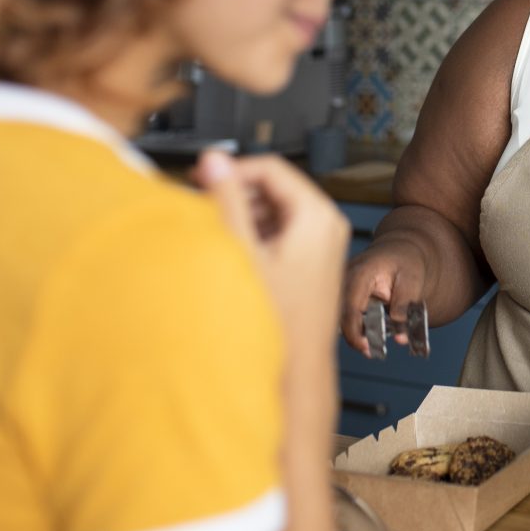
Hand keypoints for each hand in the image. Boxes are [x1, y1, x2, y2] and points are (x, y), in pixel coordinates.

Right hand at [194, 151, 349, 341]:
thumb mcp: (246, 253)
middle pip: (273, 187)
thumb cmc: (280, 321)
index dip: (233, 170)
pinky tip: (233, 249)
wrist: (298, 367)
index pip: (271, 168)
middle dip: (236, 193)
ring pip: (274, 208)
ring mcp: (321, 241)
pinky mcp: (312, 258)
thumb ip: (229, 203)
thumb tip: (214, 163)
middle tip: (203, 205)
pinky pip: (280, 229)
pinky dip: (254, 232)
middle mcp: (326, 224)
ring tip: (215, 230)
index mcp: (318, 216)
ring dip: (242, 213)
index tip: (204, 178)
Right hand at [340, 240, 429, 355]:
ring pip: (340, 316)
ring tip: (372, 347)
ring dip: (355, 332)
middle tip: (371, 352)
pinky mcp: (345, 294)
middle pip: (340, 313)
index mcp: (361, 273)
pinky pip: (347, 314)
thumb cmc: (406, 262)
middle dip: (353, 336)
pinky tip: (370, 335)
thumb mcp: (412, 281)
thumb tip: (400, 337)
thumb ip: (404, 307)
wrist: (400, 250)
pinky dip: (357, 326)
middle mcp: (346, 279)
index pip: (350, 306)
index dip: (354, 331)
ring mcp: (343, 286)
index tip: (364, 348)